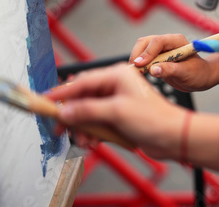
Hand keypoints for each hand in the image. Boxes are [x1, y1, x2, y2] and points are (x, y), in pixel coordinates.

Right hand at [48, 64, 186, 159]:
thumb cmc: (154, 118)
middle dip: (72, 114)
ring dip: (84, 127)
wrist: (173, 136)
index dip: (62, 92)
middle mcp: (116, 85)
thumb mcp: (116, 112)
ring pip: (89, 112)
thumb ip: (87, 111)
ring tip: (85, 140)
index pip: (82, 81)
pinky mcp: (119, 116)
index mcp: (117, 75)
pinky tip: (94, 142)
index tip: (45, 100)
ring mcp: (118, 101)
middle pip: (83, 97)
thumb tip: (65, 112)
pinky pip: (98, 122)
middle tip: (60, 128)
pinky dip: (93, 132)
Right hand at [130, 34, 216, 91]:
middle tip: (134, 70)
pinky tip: (138, 75)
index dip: (147, 52)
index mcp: (176, 41)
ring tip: (135, 74)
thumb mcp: (186, 73)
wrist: (201, 77)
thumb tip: (153, 70)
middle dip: (138, 55)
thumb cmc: (199, 73)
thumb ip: (170, 70)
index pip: (158, 41)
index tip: (140, 65)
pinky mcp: (155, 58)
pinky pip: (142, 58)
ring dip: (136, 60)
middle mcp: (167, 42)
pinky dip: (138, 65)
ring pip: (141, 49)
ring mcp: (160, 49)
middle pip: (145, 42)